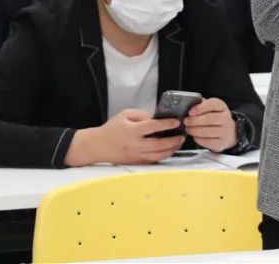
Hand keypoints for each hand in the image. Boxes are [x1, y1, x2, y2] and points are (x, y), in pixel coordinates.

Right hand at [65, 108, 183, 165]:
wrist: (97, 146)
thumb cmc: (111, 129)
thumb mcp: (125, 115)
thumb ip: (142, 115)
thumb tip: (156, 119)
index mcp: (132, 131)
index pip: (153, 127)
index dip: (167, 124)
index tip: (177, 122)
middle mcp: (135, 145)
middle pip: (159, 144)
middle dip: (174, 140)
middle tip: (182, 134)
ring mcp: (136, 155)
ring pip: (159, 155)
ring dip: (171, 149)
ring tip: (179, 142)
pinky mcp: (136, 162)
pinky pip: (153, 160)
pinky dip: (163, 155)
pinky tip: (169, 149)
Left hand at [184, 97, 236, 152]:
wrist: (228, 132)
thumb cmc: (214, 118)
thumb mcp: (209, 109)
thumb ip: (200, 106)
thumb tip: (187, 106)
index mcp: (221, 107)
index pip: (213, 104)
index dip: (200, 108)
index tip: (190, 112)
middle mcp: (226, 118)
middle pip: (209, 118)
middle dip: (194, 120)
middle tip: (186, 121)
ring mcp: (225, 131)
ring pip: (207, 131)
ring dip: (194, 130)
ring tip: (188, 129)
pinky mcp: (222, 142)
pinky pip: (207, 141)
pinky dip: (198, 139)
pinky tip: (195, 136)